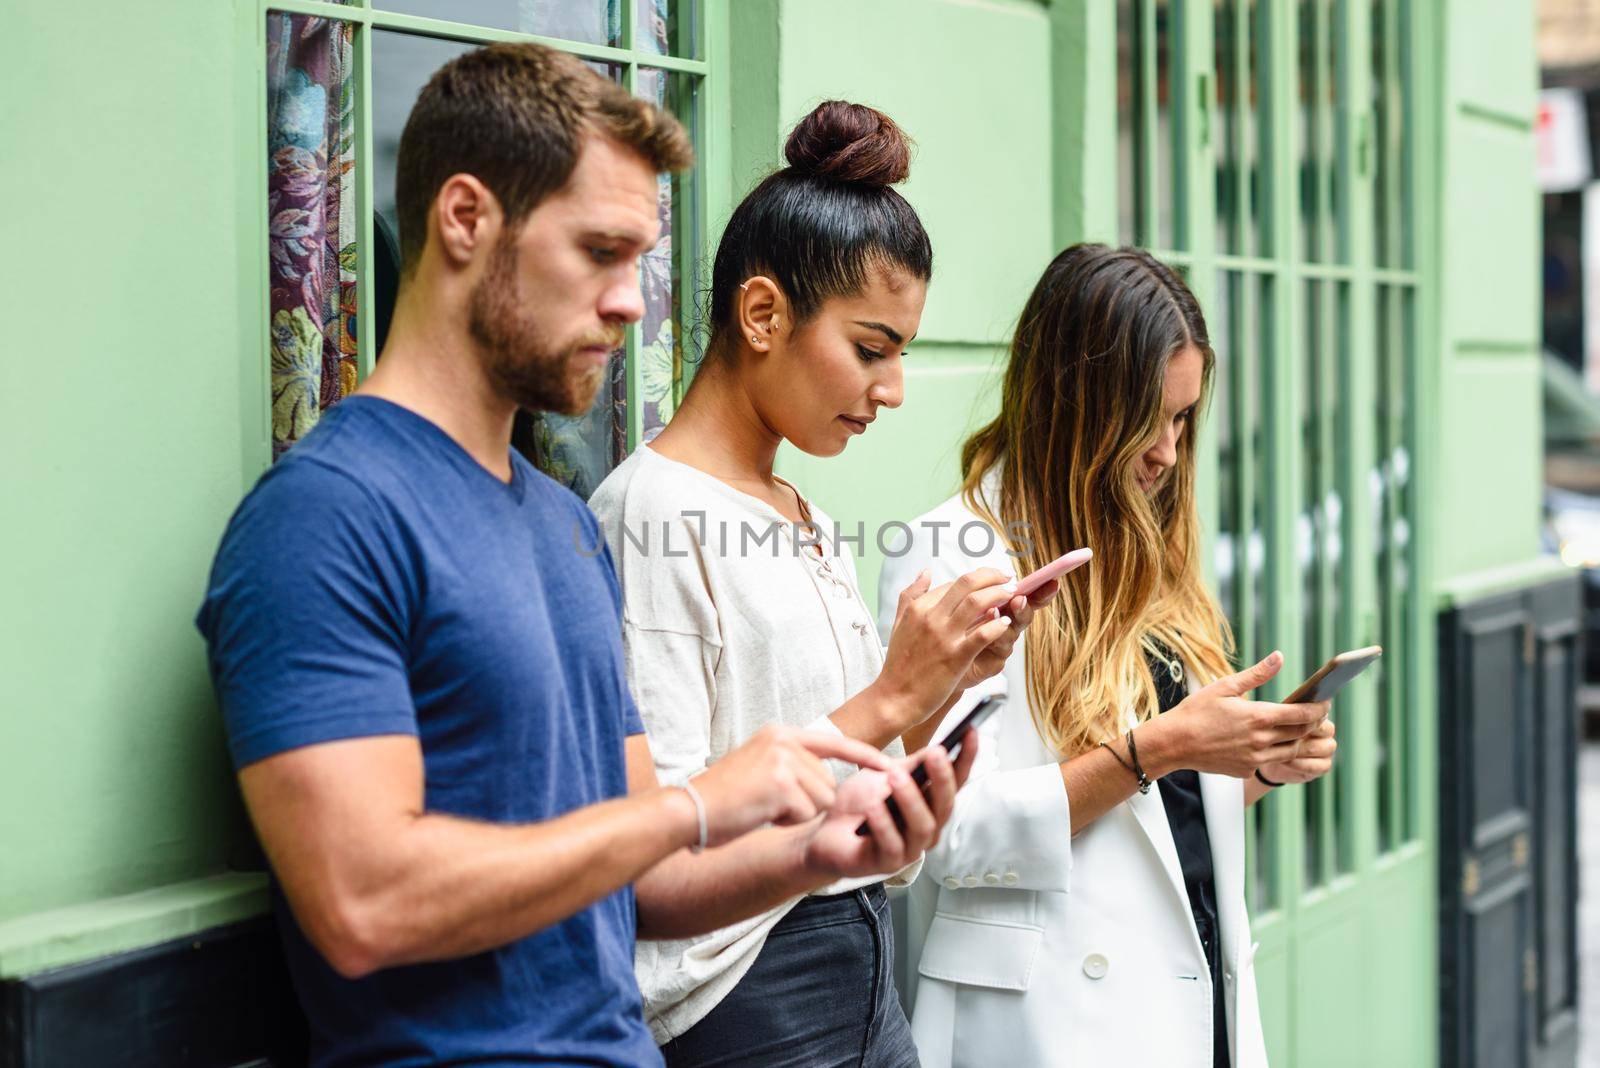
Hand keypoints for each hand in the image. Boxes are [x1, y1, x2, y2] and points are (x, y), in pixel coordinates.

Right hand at [691, 726, 893, 847]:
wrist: (689, 810)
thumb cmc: (723, 799)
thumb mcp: (760, 767)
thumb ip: (792, 766)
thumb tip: (829, 786)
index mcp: (780, 733)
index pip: (835, 743)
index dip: (865, 757)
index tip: (890, 766)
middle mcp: (784, 740)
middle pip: (828, 782)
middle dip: (806, 803)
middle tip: (768, 804)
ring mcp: (783, 759)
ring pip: (820, 800)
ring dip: (796, 814)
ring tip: (762, 808)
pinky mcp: (781, 782)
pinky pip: (805, 813)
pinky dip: (785, 822)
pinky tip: (760, 815)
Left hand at [801, 735, 978, 878]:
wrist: (825, 834)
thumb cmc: (859, 804)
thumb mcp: (885, 776)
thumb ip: (912, 765)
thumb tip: (940, 747)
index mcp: (930, 805)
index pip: (956, 782)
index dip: (966, 758)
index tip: (971, 731)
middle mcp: (927, 828)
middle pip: (944, 805)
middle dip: (942, 778)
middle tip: (936, 753)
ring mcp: (910, 848)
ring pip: (922, 826)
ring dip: (911, 799)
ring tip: (896, 777)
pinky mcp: (886, 863)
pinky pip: (891, 844)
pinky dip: (884, 824)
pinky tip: (874, 806)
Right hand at [874, 569, 1019, 729]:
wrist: (895, 697)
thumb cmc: (899, 664)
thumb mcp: (899, 623)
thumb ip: (911, 595)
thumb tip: (925, 571)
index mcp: (919, 608)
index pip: (954, 584)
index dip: (977, 579)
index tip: (991, 581)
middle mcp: (931, 617)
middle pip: (968, 584)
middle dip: (993, 577)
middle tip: (1007, 579)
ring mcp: (944, 637)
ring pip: (977, 603)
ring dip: (999, 595)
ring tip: (1011, 595)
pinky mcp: (956, 657)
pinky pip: (982, 635)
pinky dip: (997, 625)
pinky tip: (1004, 623)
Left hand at [959, 579, 1059, 689]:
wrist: (939, 664)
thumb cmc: (951, 633)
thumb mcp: (960, 605)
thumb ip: (972, 590)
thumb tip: (990, 573)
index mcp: (1002, 608)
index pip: (1026, 597)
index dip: (1041, 591)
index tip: (1053, 581)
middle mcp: (1005, 626)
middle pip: (1023, 614)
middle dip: (1025, 605)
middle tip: (1020, 598)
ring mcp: (1001, 645)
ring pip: (1011, 632)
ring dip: (1005, 622)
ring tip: (996, 610)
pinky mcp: (993, 663)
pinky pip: (999, 651)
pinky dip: (995, 637)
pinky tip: (989, 627)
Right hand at [1137, 651, 1326, 778]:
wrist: (1174, 742)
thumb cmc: (1196, 711)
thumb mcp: (1225, 686)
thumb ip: (1257, 674)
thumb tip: (1279, 657)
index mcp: (1259, 716)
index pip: (1302, 714)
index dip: (1318, 709)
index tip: (1324, 703)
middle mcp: (1261, 740)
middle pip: (1301, 733)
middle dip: (1312, 724)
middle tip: (1315, 714)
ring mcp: (1255, 759)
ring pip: (1290, 751)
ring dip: (1297, 740)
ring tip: (1296, 728)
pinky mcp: (1246, 770)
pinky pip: (1268, 761)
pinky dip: (1273, 751)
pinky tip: (1265, 741)